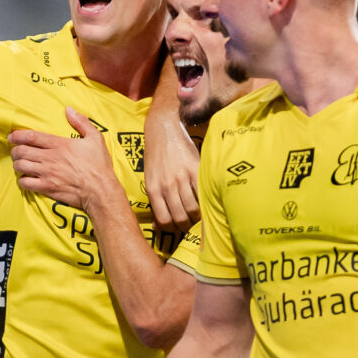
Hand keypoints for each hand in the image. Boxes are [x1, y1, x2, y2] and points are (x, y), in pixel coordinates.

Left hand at [9, 107, 112, 209]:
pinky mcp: (47, 188)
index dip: (17, 136)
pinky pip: (25, 183)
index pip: (31, 137)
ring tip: (20, 164)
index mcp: (59, 144)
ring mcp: (47, 174)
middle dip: (15, 151)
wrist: (100, 190)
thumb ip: (81, 122)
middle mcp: (50, 158)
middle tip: (16, 151)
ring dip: (17, 164)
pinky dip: (22, 180)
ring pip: (20, 166)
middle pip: (21, 151)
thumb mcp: (95, 138)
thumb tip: (69, 109)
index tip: (11, 136)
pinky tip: (26, 179)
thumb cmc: (99, 164)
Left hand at [144, 111, 199, 231]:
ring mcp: (181, 177)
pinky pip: (202, 192)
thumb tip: (159, 223)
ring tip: (199, 216)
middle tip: (190, 225)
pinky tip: (207, 202)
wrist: (163, 128)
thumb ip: (156, 199)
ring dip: (197, 216)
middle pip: (179, 217)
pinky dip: (206, 201)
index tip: (177, 229)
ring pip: (192, 208)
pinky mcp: (195, 168)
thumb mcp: (150, 178)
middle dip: (186, 226)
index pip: (164, 220)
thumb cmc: (156, 156)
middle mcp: (167, 185)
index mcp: (153, 189)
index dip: (172, 229)